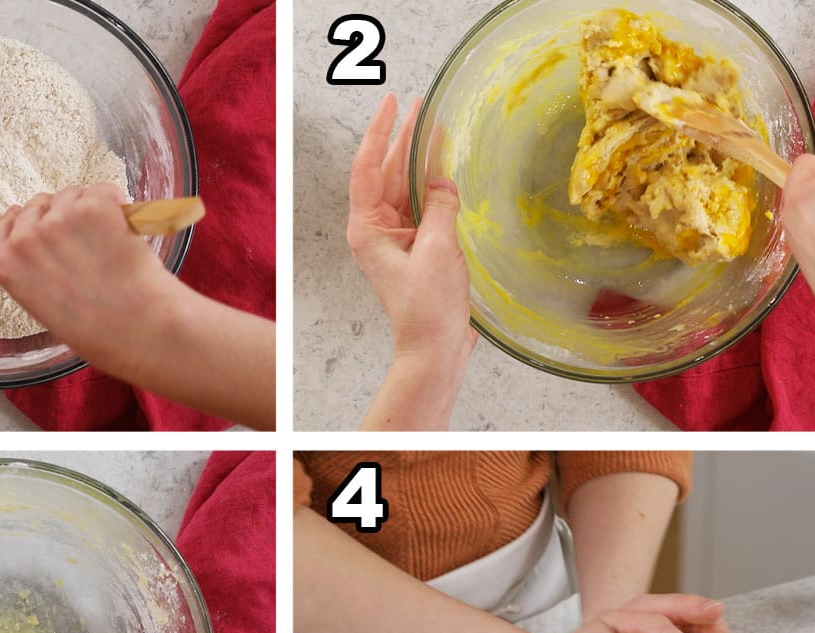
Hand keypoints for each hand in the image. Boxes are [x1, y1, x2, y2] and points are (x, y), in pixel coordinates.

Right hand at [0, 185, 170, 369]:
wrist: (142, 330)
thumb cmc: (101, 333)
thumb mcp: (48, 310)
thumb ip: (37, 275)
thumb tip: (51, 251)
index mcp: (7, 267)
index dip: (20, 223)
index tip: (37, 224)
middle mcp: (26, 239)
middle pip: (36, 206)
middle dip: (59, 216)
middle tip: (86, 238)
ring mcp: (58, 219)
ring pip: (69, 195)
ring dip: (87, 208)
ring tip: (108, 240)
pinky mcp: (93, 207)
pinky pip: (101, 190)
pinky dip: (115, 203)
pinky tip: (124, 227)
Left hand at [347, 94, 476, 366]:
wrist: (434, 348)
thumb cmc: (427, 307)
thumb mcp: (437, 248)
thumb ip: (440, 206)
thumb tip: (444, 182)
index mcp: (367, 229)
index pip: (368, 168)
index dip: (380, 131)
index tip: (392, 102)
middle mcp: (376, 230)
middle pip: (387, 173)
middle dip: (403, 138)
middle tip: (420, 104)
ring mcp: (396, 240)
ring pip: (406, 187)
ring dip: (421, 159)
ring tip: (437, 126)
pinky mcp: (417, 249)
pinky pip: (422, 206)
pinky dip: (434, 186)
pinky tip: (446, 167)